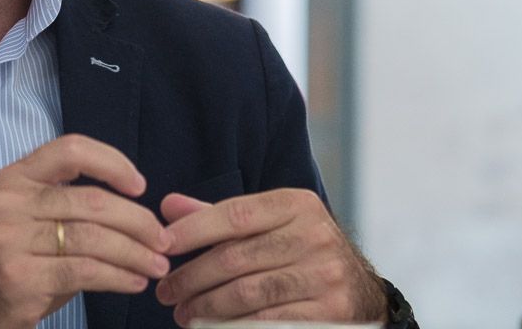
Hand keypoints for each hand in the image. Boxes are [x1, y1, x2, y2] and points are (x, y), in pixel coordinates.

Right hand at [0, 134, 171, 328]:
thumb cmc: (10, 256)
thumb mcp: (25, 214)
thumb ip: (68, 203)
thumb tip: (135, 210)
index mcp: (14, 178)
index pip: (71, 150)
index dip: (112, 162)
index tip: (139, 186)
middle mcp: (10, 204)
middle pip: (91, 200)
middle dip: (138, 221)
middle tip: (163, 239)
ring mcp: (12, 241)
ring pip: (93, 238)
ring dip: (135, 253)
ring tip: (157, 264)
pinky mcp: (21, 279)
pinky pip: (85, 272)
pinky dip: (119, 276)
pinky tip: (134, 281)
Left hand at [155, 189, 387, 325]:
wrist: (359, 287)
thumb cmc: (299, 249)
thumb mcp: (268, 223)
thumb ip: (218, 216)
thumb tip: (169, 207)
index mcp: (297, 204)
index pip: (235, 214)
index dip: (193, 230)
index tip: (163, 245)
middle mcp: (315, 235)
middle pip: (236, 257)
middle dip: (192, 277)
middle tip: (167, 291)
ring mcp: (325, 275)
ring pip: (247, 294)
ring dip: (206, 307)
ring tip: (184, 313)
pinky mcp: (330, 312)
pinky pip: (268, 322)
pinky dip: (233, 326)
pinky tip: (212, 327)